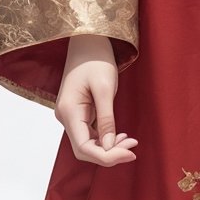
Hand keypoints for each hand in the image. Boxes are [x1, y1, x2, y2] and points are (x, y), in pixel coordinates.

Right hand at [55, 35, 138, 164]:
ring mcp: (71, 116)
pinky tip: (121, 136)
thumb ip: (106, 119)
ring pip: (88, 144)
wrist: (88, 42)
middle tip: (133, 147)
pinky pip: (90, 135)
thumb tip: (108, 146)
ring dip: (109, 148)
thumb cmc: (96, 59)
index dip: (106, 156)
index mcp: (69, 111)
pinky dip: (106, 139)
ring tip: (130, 141)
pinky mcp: (78, 114)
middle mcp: (65, 117)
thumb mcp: (105, 89)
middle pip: (85, 150)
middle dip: (109, 153)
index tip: (130, 153)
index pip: (83, 148)